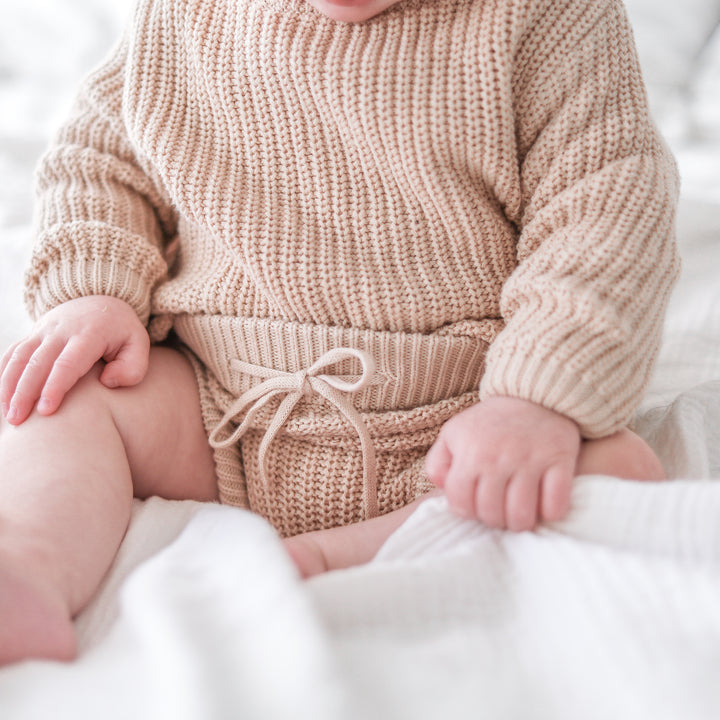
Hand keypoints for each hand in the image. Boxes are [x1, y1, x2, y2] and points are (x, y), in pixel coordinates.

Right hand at [1, 296, 149, 424]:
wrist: (101, 299)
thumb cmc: (122, 332)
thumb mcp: (139, 344)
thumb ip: (133, 366)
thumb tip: (106, 382)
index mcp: (89, 334)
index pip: (67, 363)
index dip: (54, 387)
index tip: (46, 411)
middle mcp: (62, 331)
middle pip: (37, 362)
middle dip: (25, 392)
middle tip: (18, 420)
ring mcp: (43, 331)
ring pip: (19, 357)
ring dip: (9, 386)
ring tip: (9, 416)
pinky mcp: (32, 335)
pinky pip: (12, 353)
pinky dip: (3, 374)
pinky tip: (2, 398)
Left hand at [425, 396, 580, 530]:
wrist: (533, 395)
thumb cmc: (489, 422)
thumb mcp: (454, 433)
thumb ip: (438, 462)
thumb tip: (442, 489)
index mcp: (471, 453)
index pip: (461, 503)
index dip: (465, 511)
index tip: (474, 504)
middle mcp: (499, 458)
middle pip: (491, 514)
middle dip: (493, 520)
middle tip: (498, 510)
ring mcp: (531, 461)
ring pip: (522, 516)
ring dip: (520, 522)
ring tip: (518, 512)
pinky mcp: (560, 461)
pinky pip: (555, 505)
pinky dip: (549, 512)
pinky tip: (543, 504)